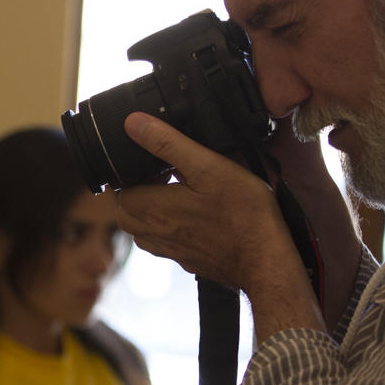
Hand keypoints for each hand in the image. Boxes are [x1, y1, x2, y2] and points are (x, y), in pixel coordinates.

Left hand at [116, 113, 324, 340]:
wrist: (266, 260)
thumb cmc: (242, 214)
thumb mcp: (207, 166)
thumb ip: (167, 143)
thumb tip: (133, 124)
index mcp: (151, 209)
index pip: (119, 189)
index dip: (135, 172)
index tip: (162, 164)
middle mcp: (153, 234)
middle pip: (127, 210)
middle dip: (141, 191)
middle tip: (169, 177)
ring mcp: (170, 251)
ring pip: (144, 229)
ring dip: (155, 210)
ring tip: (183, 195)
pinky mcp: (187, 260)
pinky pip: (166, 242)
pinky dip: (173, 227)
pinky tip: (199, 217)